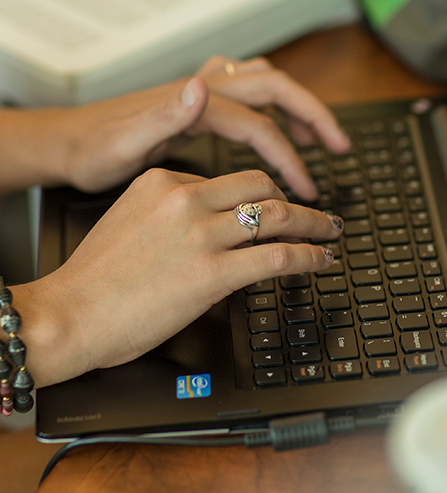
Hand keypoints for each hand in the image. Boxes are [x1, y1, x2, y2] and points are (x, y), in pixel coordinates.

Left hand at [5, 55, 349, 198]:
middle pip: (275, 87)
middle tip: (341, 145)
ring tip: (319, 138)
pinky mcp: (195, 103)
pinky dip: (271, 106)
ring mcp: (199, 93)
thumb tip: (199, 87)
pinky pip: (246, 93)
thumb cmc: (93, 151)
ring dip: (296, 107)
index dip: (289, 158)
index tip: (306, 192)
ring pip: (264, 84)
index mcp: (192, 104)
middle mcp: (201, 90)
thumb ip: (161, 116)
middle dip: (314, 114)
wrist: (68, 142)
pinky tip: (274, 128)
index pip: (259, 125)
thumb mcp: (122, 143)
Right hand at [12, 168, 342, 387]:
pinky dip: (309, 255)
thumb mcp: (130, 222)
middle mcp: (186, 200)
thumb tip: (209, 229)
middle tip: (314, 212)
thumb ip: (171, 214)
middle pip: (260, 185)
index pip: (226, 179)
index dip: (259, 192)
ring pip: (278, 214)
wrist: (70, 313)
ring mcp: (202, 235)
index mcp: (163, 182)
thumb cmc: (94, 279)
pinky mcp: (214, 272)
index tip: (274, 202)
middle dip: (295, 198)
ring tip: (331, 230)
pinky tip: (321, 258)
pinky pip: (278, 255)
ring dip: (314, 223)